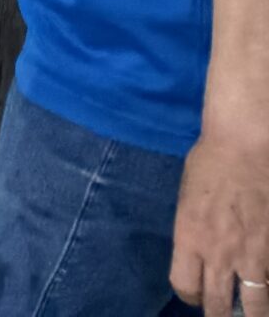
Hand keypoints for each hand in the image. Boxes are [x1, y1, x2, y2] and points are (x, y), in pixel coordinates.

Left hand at [171, 123, 268, 315]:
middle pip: (218, 305)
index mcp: (189, 238)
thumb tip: (200, 250)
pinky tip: (267, 285)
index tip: (197, 293)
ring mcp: (253, 255)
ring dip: (254, 313)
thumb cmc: (211, 163)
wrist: (245, 145)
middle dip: (220, 315)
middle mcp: (219, 254)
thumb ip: (194, 230)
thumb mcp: (188, 199)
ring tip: (254, 313)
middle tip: (225, 314)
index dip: (191, 295)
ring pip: (256, 306)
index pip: (184, 286)